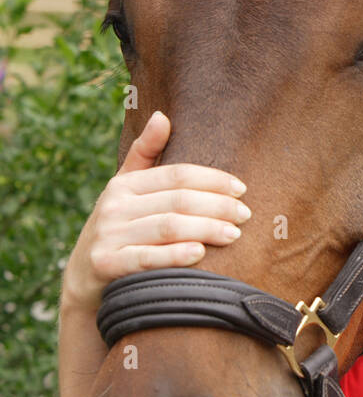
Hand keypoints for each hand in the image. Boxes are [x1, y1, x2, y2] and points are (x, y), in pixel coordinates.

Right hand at [61, 110, 249, 309]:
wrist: (84, 280)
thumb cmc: (117, 230)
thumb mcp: (125, 190)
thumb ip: (145, 154)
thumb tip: (162, 116)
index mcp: (124, 185)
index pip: (177, 175)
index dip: (212, 179)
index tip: (241, 188)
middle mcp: (114, 206)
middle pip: (177, 201)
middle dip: (216, 206)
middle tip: (245, 214)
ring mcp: (109, 235)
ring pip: (167, 227)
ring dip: (205, 229)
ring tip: (234, 234)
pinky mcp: (105, 264)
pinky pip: (146, 258)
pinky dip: (174, 255)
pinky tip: (200, 254)